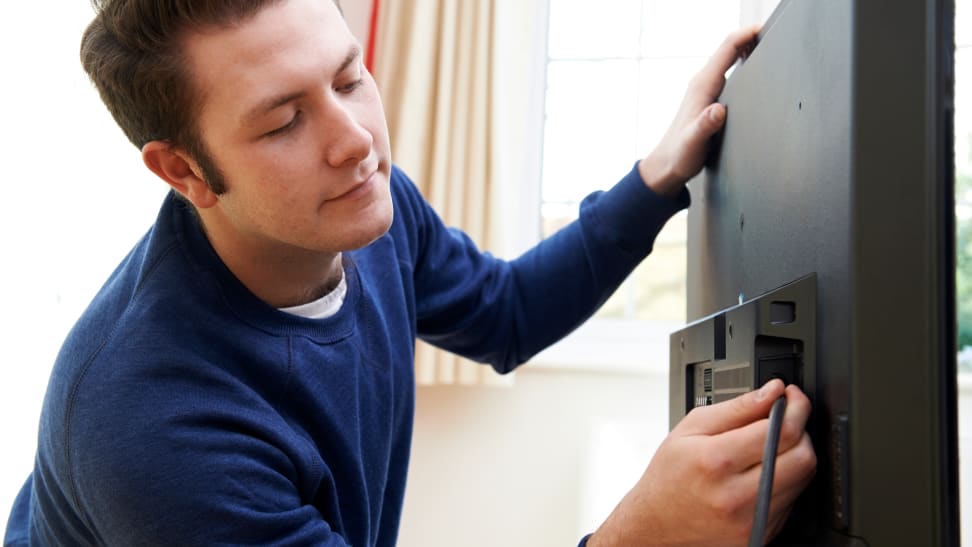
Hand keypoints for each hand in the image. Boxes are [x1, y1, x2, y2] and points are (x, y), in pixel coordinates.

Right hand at [587, 379, 816, 546]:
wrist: (657, 524)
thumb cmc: (670, 475)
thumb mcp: (691, 428)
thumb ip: (736, 407)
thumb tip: (772, 391)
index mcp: (716, 460)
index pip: (781, 430)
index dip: (795, 406)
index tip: (792, 397)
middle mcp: (736, 495)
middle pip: (802, 456)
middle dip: (801, 429)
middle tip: (787, 419)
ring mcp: (752, 519)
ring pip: (803, 478)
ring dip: (795, 454)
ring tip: (770, 447)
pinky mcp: (762, 534)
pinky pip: (793, 499)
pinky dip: (785, 480)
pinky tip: (763, 473)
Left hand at [639, 25, 760, 197]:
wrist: (667, 165)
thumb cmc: (679, 154)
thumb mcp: (693, 142)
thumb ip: (705, 125)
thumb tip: (717, 111)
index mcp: (702, 86)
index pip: (727, 49)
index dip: (746, 34)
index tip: (764, 29)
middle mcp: (703, 83)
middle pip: (729, 49)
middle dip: (750, 37)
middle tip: (773, 34)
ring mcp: (705, 90)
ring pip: (729, 59)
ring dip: (746, 48)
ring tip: (766, 44)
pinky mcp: (708, 98)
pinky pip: (728, 72)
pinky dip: (742, 62)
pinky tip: (751, 68)